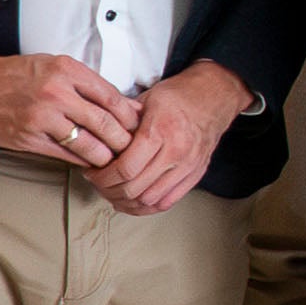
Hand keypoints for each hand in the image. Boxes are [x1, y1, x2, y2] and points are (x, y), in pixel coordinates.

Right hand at [0, 45, 138, 167]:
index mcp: (67, 71)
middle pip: (106, 123)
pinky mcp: (29, 138)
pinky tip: (90, 163)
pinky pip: (67, 155)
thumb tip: (125, 105)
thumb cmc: (16, 75)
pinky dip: (83, 161)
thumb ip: (87, 84)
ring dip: (107, 156)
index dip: (131, 116)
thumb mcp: (54, 66)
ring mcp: (42, 118)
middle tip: (134, 149)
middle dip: (125, 140)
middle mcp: (57, 93)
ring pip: (90, 144)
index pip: (113, 98)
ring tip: (115, 160)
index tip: (139, 126)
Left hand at [87, 64, 248, 215]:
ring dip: (126, 201)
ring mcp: (188, 166)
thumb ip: (122, 120)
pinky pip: (167, 202)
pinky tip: (133, 201)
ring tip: (113, 192)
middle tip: (98, 184)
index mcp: (161, 131)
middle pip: (135, 188)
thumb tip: (97, 136)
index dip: (102, 177)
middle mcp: (177, 152)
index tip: (92, 174)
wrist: (213, 98)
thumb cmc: (177, 97)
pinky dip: (146, 207)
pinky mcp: (195, 175)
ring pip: (149, 200)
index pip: (126, 169)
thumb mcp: (145, 100)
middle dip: (109, 190)